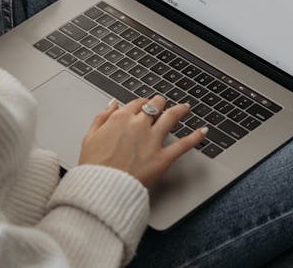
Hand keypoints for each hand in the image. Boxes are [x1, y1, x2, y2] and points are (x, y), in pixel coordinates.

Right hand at [78, 95, 207, 188]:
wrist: (101, 189)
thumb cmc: (93, 168)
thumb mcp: (89, 138)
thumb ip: (102, 117)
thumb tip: (113, 104)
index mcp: (120, 119)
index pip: (137, 103)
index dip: (143, 103)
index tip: (145, 105)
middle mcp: (138, 125)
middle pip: (155, 106)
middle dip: (160, 103)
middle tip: (163, 104)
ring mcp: (152, 140)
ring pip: (171, 117)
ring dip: (180, 110)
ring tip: (186, 107)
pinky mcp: (163, 157)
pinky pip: (184, 144)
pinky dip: (196, 137)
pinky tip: (203, 131)